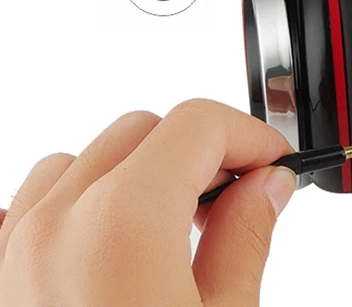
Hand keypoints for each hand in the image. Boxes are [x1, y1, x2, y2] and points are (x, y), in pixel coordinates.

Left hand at [0, 99, 295, 305]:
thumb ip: (246, 238)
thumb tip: (266, 186)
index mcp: (121, 225)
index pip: (198, 124)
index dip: (251, 135)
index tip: (274, 162)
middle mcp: (57, 226)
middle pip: (145, 129)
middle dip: (202, 151)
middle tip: (240, 195)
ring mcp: (16, 251)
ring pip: (87, 157)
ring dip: (140, 171)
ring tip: (178, 221)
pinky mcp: (0, 277)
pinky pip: (34, 202)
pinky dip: (80, 200)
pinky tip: (112, 237)